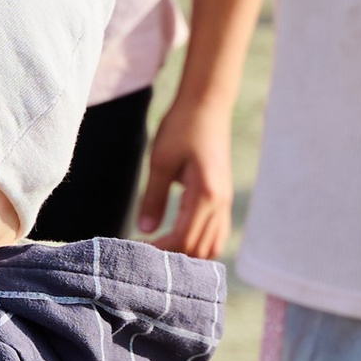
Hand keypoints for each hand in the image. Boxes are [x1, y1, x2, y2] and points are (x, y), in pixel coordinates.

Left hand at [137, 92, 235, 257]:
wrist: (207, 104)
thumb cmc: (182, 127)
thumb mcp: (161, 162)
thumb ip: (153, 198)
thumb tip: (145, 230)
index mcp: (206, 195)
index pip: (183, 239)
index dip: (159, 250)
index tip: (135, 248)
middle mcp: (221, 203)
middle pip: (200, 249)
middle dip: (173, 256)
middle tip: (144, 253)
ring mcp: (225, 201)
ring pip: (213, 245)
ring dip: (188, 253)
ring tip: (161, 249)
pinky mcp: (223, 196)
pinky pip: (216, 231)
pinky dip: (199, 242)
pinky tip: (178, 237)